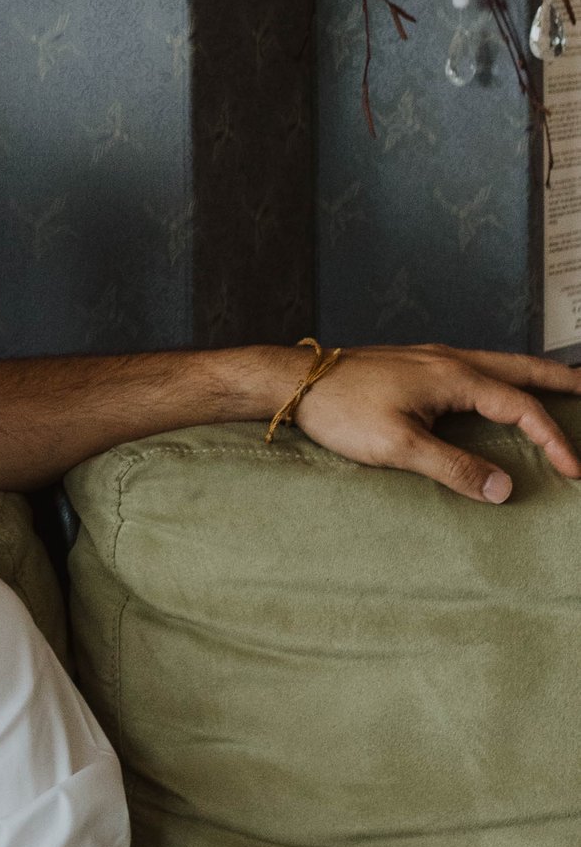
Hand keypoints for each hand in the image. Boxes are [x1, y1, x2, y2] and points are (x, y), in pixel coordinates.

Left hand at [292, 343, 580, 503]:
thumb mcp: (398, 446)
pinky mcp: (416, 365)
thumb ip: (454, 468)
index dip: (553, 440)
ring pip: (499, 362)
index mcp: (454, 376)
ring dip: (533, 374)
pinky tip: (496, 389)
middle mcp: (450, 359)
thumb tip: (503, 488)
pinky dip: (502, 376)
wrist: (293, 381)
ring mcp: (432, 358)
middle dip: (561, 380)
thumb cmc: (340, 410)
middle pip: (521, 367)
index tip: (575, 470)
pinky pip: (476, 367)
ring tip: (558, 384)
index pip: (521, 407)